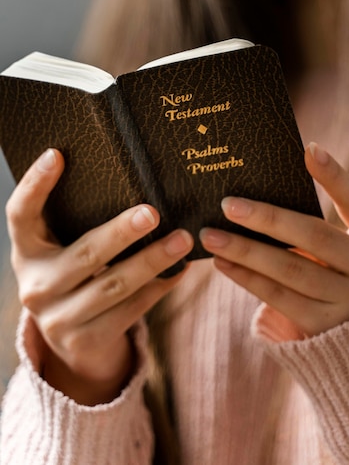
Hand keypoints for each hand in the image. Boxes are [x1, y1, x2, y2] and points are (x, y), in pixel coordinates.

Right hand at [7, 148, 192, 403]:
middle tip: (152, 213)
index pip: (20, 215)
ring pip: (114, 285)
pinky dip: (158, 288)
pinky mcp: (86, 340)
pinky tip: (178, 270)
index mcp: (26, 253)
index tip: (57, 155)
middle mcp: (36, 286)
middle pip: (84, 254)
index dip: (34, 185)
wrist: (70, 341)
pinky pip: (130, 310)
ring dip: (152, 261)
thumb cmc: (74, 277)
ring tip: (181, 240)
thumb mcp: (63, 252)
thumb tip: (134, 182)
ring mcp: (59, 318)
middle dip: (121, 233)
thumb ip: (79, 225)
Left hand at [200, 142, 348, 336]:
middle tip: (228, 205)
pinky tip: (224, 262)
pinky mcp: (326, 327)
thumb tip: (264, 192)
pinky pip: (280, 298)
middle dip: (268, 219)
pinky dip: (248, 279)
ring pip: (291, 271)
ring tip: (211, 235)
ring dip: (246, 251)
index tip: (309, 149)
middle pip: (315, 238)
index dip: (336, 176)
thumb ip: (324, 223)